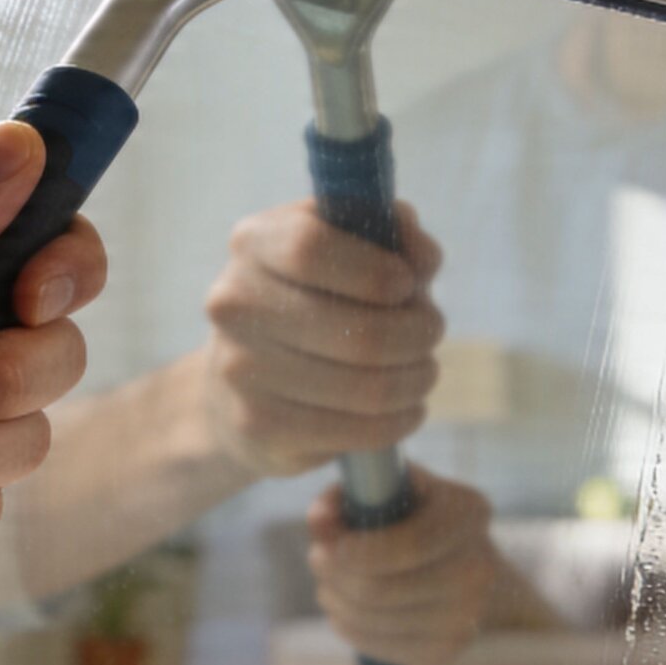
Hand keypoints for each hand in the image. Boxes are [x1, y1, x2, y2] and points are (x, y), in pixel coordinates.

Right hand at [200, 200, 444, 476]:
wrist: (241, 382)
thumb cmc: (316, 299)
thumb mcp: (353, 249)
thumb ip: (394, 234)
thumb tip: (421, 258)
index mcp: (254, 243)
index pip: (310, 249)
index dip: (374, 271)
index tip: (406, 284)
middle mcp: (234, 304)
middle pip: (359, 332)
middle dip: (418, 334)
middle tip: (431, 332)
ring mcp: (240, 370)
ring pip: (368, 387)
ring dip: (416, 380)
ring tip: (422, 371)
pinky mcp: (258, 426)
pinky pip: (358, 430)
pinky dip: (399, 421)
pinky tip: (403, 409)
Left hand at [308, 466, 501, 664]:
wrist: (460, 567)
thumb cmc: (412, 516)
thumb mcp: (387, 489)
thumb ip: (349, 495)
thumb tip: (319, 520)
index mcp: (467, 514)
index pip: (412, 545)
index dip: (361, 552)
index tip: (328, 546)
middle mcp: (478, 569)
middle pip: (381, 589)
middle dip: (334, 574)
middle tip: (317, 558)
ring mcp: (466, 617)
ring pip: (371, 618)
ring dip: (334, 599)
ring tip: (328, 582)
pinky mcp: (445, 651)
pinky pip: (376, 646)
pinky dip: (347, 627)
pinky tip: (345, 608)